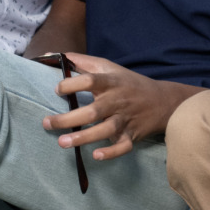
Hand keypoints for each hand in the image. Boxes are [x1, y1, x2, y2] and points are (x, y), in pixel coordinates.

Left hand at [41, 54, 198, 160]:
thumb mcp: (107, 67)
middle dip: (68, 119)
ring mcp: (125, 120)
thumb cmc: (128, 83)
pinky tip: (96, 155)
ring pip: (105, 130)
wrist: (163, 100)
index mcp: (110, 82)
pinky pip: (122, 146)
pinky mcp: (132, 136)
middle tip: (47, 123)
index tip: (57, 90)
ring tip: (62, 142)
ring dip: (83, 137)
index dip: (71, 84)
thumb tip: (49, 54)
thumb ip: (79, 61)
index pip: (90, 81)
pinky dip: (111, 152)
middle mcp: (117, 101)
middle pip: (92, 111)